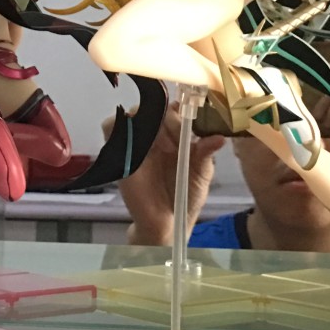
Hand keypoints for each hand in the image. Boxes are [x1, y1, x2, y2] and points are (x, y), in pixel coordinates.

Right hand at [110, 102, 226, 246]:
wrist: (166, 222)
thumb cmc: (186, 196)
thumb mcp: (201, 174)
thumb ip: (206, 154)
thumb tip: (220, 137)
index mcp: (177, 134)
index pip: (175, 108)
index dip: (180, 114)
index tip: (187, 129)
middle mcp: (156, 133)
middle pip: (154, 107)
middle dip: (166, 121)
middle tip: (174, 146)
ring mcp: (137, 140)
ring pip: (133, 113)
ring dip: (146, 125)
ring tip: (160, 149)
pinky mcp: (118, 150)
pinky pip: (110, 126)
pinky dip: (118, 126)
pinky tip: (137, 146)